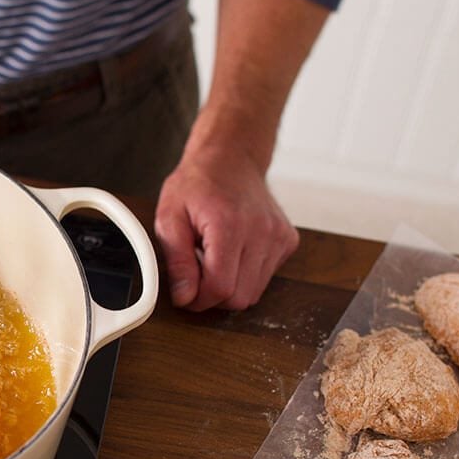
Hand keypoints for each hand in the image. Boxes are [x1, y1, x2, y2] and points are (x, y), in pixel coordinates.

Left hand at [154, 132, 298, 311]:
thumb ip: (176, 260)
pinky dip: (247, 275)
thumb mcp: (169, 217)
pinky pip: (266, 278)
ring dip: (231, 285)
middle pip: (239, 297)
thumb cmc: (198, 183)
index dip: (198, 299)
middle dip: (213, 296)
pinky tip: (234, 252)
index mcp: (229, 226)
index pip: (220, 288)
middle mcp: (261, 232)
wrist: (231, 158)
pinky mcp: (288, 240)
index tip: (186, 292)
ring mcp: (279, 236)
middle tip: (196, 274)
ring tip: (214, 258)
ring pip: (254, 293)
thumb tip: (184, 297)